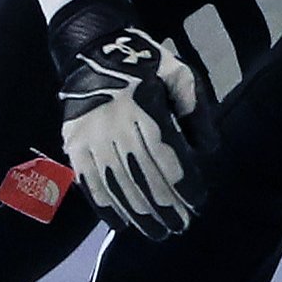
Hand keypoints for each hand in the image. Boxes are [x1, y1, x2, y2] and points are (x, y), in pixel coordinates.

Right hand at [47, 0, 221, 239]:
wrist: (92, 48)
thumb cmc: (146, 63)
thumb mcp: (180, 75)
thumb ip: (196, 112)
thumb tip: (208, 152)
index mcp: (145, 107)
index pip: (168, 155)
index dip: (184, 183)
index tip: (198, 203)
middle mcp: (115, 124)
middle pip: (143, 174)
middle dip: (165, 205)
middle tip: (181, 227)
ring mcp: (90, 135)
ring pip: (117, 183)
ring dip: (138, 213)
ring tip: (158, 233)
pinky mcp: (73, 142)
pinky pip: (88, 180)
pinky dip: (104, 205)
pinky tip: (121, 224)